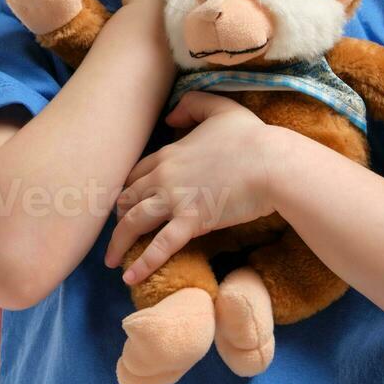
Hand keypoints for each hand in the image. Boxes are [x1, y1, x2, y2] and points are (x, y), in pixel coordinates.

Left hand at [103, 90, 283, 284]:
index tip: (123, 202)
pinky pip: (160, 246)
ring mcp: (175, 199)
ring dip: (118, 243)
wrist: (273, 162)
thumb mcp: (220, 108)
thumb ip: (193, 105)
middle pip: (128, 198)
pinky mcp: (192, 221)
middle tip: (116, 233)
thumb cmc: (253, 137)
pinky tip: (128, 277)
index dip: (127, 188)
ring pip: (134, 222)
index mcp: (169, 153)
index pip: (136, 173)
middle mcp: (164, 176)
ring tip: (110, 260)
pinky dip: (142, 263)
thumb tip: (170, 116)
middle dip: (117, 216)